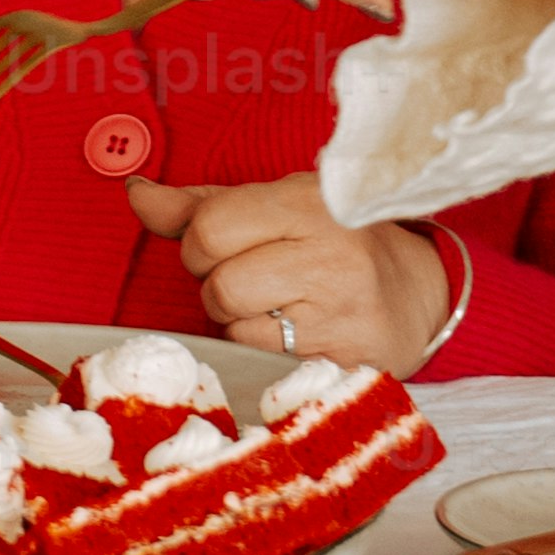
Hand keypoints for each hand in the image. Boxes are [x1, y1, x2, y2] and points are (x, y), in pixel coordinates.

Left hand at [119, 168, 449, 371]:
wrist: (418, 298)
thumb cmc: (333, 243)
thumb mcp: (277, 206)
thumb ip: (201, 204)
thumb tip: (136, 193)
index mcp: (311, 201)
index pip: (209, 227)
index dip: (202, 241)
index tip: (228, 244)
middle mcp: (331, 254)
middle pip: (217, 283)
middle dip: (218, 283)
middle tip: (255, 277)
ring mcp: (340, 312)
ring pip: (233, 327)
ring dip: (238, 321)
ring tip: (277, 304)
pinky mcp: (341, 361)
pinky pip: (259, 360)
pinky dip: (260, 351)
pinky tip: (293, 333)